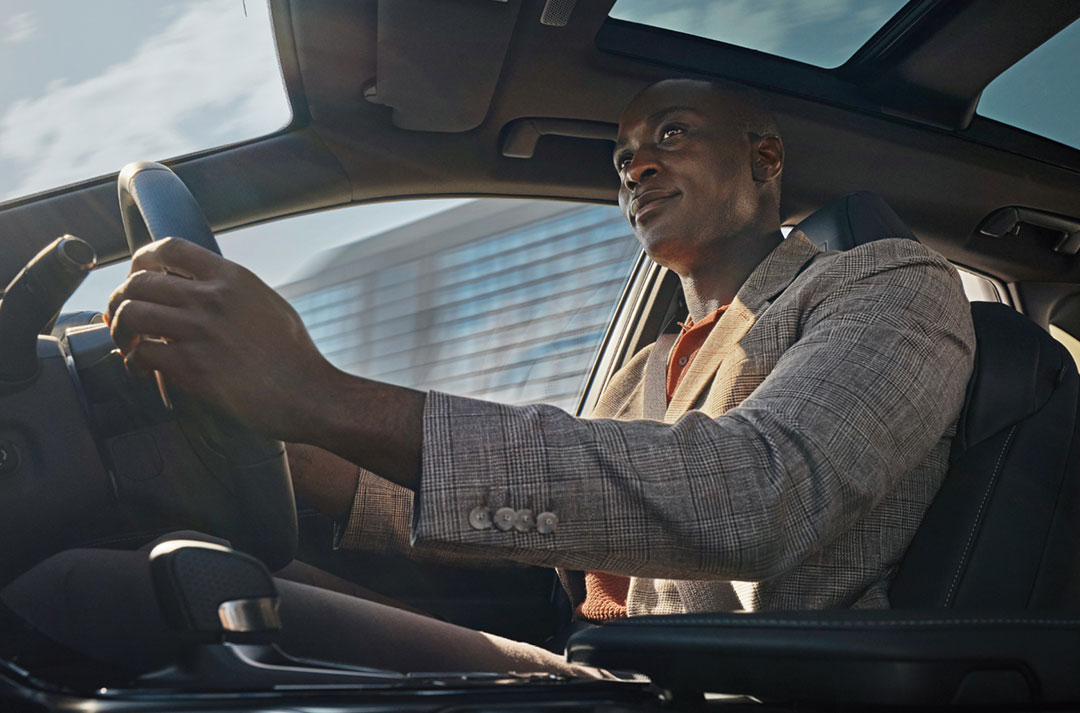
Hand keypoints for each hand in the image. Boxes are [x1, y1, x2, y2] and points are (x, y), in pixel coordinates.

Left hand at [105, 237, 340, 441]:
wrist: (309, 394)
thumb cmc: (294, 355)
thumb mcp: (269, 304)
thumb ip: (233, 291)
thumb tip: (200, 286)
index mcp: (233, 278)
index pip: (170, 248)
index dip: (142, 259)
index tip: (138, 275)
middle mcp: (213, 298)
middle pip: (139, 282)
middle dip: (121, 299)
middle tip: (123, 316)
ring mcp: (201, 332)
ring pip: (132, 314)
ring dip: (120, 330)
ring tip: (129, 343)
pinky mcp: (193, 367)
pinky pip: (142, 354)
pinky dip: (133, 361)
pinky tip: (142, 368)